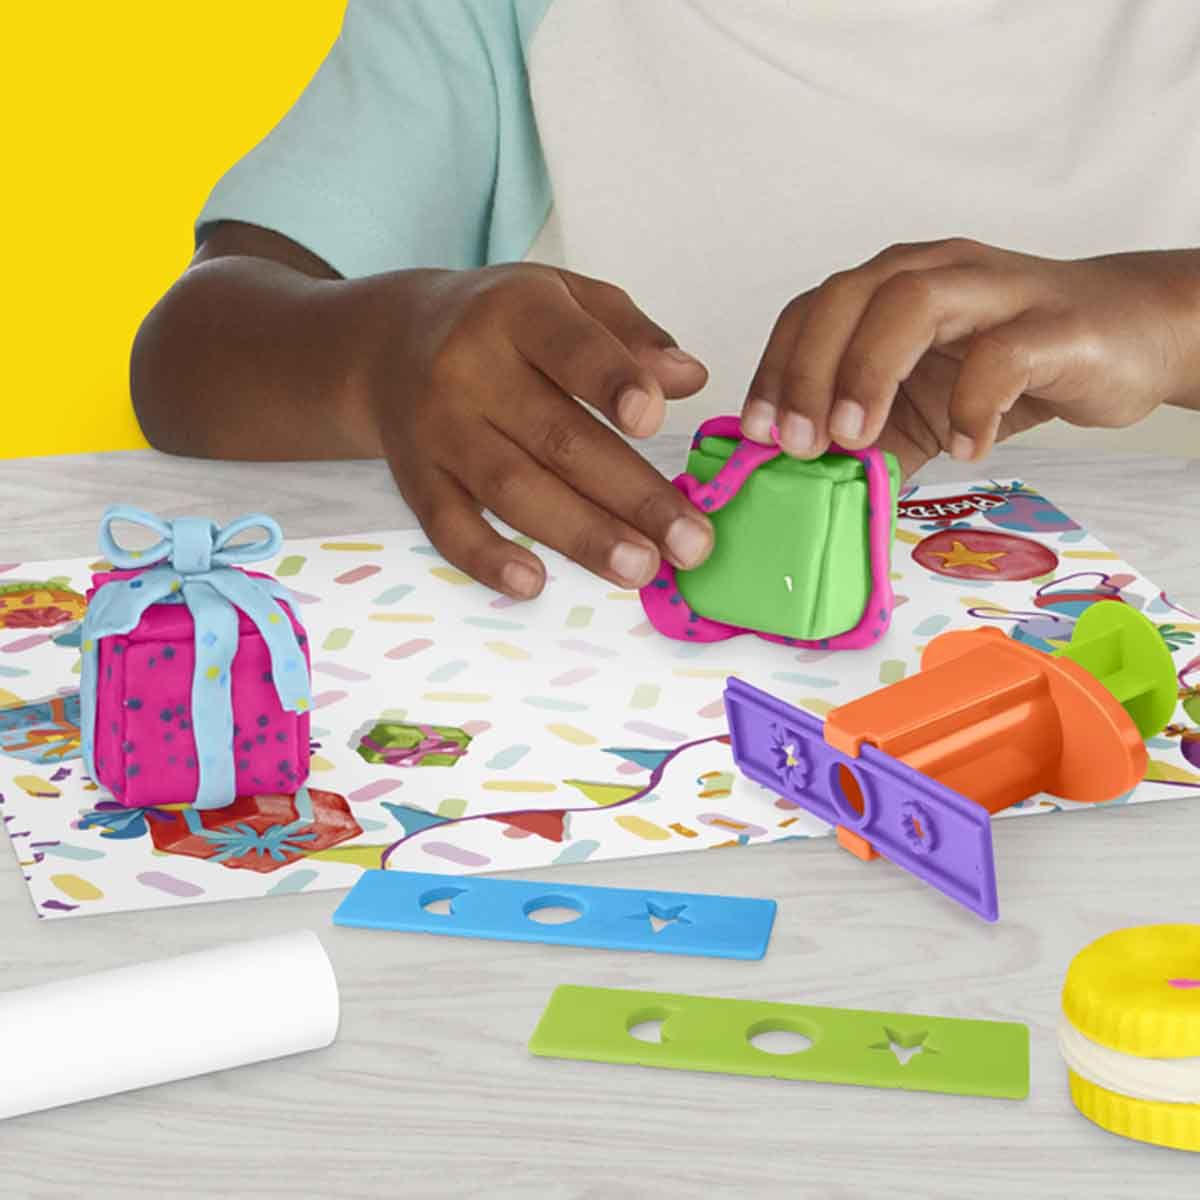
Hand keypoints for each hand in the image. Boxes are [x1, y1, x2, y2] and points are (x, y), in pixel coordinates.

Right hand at [360, 263, 713, 597]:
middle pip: (557, 438)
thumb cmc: (504, 322)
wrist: (390, 340)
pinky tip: (533, 583)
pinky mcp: (415, 477)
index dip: (612, 382)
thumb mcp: (568, 297)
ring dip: (580, 535)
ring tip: (640, 568)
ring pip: (512, 489)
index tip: (654, 420)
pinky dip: (486, 558)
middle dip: (630, 495)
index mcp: (518, 312)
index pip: (569, 348)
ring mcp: (438, 427)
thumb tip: (692, 377)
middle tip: (691, 541)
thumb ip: (632, 333)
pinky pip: (447, 525)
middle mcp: (470, 368)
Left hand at [741, 239, 1199, 475]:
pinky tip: (964, 446)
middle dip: (808, 373)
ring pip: (913, 303)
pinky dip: (973, 404)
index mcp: (892, 287)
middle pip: (848, 296)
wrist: (1130, 335)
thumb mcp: (923, 410)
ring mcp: (995, 291)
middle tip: (797, 445)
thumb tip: (805, 488)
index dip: (776, 369)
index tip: (758, 433)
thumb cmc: (1013, 364)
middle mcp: (935, 272)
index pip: (813, 310)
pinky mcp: (1054, 324)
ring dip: (868, 373)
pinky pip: (1003, 354)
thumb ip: (870, 441)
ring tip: (856, 441)